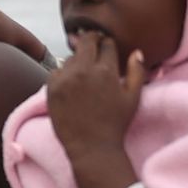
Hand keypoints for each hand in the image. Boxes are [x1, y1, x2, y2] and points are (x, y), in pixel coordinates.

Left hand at [47, 32, 144, 187]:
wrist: (91, 147)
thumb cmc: (115, 124)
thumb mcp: (133, 98)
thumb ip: (136, 71)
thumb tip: (136, 52)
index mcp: (106, 71)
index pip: (106, 43)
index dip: (108, 43)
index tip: (107, 47)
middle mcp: (84, 70)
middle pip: (86, 41)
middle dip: (91, 40)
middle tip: (94, 46)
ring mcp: (65, 78)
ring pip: (70, 57)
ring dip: (77, 60)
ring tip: (83, 74)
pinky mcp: (51, 88)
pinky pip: (56, 71)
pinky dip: (63, 74)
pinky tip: (71, 85)